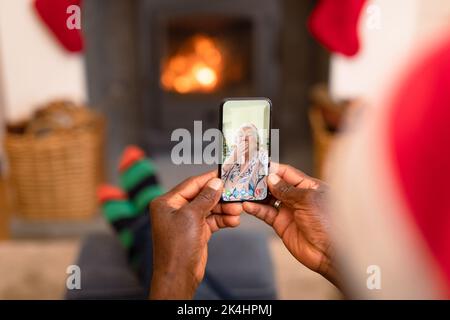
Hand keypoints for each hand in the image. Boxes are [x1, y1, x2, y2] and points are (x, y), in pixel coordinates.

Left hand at [149, 170, 241, 298]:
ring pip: (209, 209)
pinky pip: (212, 221)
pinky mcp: (196, 231)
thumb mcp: (191, 217)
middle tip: (236, 194)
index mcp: (167, 202)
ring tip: (238, 210)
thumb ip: (205, 198)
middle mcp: (176, 210)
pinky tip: (234, 221)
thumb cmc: (177, 247)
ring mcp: (186, 221)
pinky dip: (223, 220)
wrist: (179, 276)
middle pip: (202, 196)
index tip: (224, 174)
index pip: (191, 184)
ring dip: (224, 209)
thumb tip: (216, 183)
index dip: (209, 179)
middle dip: (220, 197)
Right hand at [242, 164, 338, 286]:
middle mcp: (297, 197)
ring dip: (256, 195)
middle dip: (262, 181)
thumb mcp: (307, 200)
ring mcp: (289, 211)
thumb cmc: (328, 224)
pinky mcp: (281, 224)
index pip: (288, 173)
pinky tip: (248, 205)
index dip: (273, 169)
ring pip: (268, 199)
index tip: (259, 165)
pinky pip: (266, 214)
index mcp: (309, 187)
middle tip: (247, 178)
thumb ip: (287, 189)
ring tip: (244, 191)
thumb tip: (272, 178)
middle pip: (276, 185)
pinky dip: (256, 209)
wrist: (329, 253)